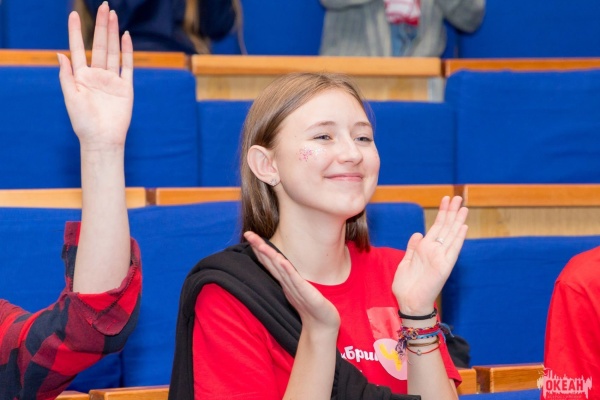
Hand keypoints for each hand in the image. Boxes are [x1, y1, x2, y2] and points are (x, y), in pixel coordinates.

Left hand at [58, 2, 132, 150]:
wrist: (102, 139)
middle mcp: (97, 75)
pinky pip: (127, 66)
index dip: (75, 32)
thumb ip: (66, 75)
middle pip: (99, 45)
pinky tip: (126, 37)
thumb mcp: (70, 97)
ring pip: (113, 52)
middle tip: (103, 7)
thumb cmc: (83, 122)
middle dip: (100, 26)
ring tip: (113, 15)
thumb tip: (60, 54)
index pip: (78, 49)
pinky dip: (127, 51)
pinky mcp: (126, 87)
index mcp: (81, 77)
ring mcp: (112, 80)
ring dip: (113, 33)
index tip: (74, 15)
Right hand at [244, 232, 340, 331]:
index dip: (259, 249)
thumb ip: (291, 278)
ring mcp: (295, 288)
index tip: (249, 235)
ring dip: (269, 256)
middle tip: (247, 234)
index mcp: (285, 281)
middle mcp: (287, 283)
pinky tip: (281, 260)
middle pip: (270, 262)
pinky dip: (287, 269)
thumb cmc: (312, 307)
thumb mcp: (300, 288)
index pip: (269, 262)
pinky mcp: (306, 293)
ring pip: (279, 269)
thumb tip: (284, 266)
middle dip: (259, 247)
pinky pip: (295, 280)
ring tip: (260, 244)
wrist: (323, 326)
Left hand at [392, 196, 467, 314]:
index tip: (446, 200)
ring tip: (463, 206)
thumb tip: (418, 233)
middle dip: (451, 212)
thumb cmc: (406, 286)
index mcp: (425, 249)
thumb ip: (412, 248)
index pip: (436, 227)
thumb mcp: (406, 262)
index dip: (442, 213)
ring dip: (457, 220)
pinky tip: (463, 226)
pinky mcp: (444, 266)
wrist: (409, 303)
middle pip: (445, 227)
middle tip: (458, 197)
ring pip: (451, 235)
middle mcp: (435, 251)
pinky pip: (453, 249)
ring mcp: (441, 258)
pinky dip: (458, 238)